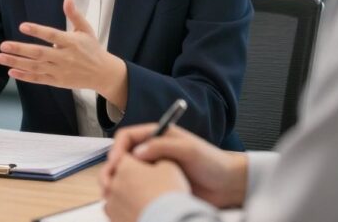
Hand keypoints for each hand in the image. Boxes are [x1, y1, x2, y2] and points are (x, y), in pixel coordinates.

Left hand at [0, 0, 127, 106]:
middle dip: (19, 49)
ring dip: (17, 62)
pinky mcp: (57, 81)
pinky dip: (24, 76)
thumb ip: (74, 14)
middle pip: (39, 53)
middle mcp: (64, 57)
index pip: (52, 35)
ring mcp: (59, 71)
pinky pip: (38, 79)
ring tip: (0, 58)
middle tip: (2, 46)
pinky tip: (11, 72)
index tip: (22, 26)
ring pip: (35, 67)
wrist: (102, 74)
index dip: (37, 31)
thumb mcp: (86, 29)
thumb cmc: (92, 48)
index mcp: (71, 42)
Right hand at [101, 123, 247, 208]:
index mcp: (157, 136)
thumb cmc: (212, 162)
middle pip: (122, 156)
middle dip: (112, 168)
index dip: (118, 148)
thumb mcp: (189, 149)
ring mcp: (153, 169)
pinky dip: (128, 193)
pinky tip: (129, 201)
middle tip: (109, 182)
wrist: (228, 185)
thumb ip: (163, 146)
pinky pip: (137, 188)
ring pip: (126, 173)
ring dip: (117, 182)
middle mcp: (152, 151)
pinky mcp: (157, 185)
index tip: (116, 163)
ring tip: (115, 193)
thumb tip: (137, 152)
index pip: (127, 137)